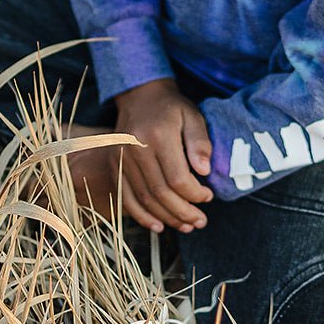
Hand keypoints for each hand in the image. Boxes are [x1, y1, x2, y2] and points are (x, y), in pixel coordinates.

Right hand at [114, 76, 213, 233]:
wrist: (140, 96)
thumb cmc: (172, 108)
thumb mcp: (193, 117)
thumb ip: (200, 142)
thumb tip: (204, 172)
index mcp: (158, 136)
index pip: (178, 178)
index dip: (195, 194)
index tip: (208, 197)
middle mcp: (135, 148)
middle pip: (160, 193)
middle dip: (183, 212)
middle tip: (201, 221)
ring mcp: (121, 158)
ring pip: (144, 200)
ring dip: (166, 218)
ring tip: (186, 226)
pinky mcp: (114, 165)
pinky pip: (126, 198)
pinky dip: (142, 217)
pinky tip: (159, 226)